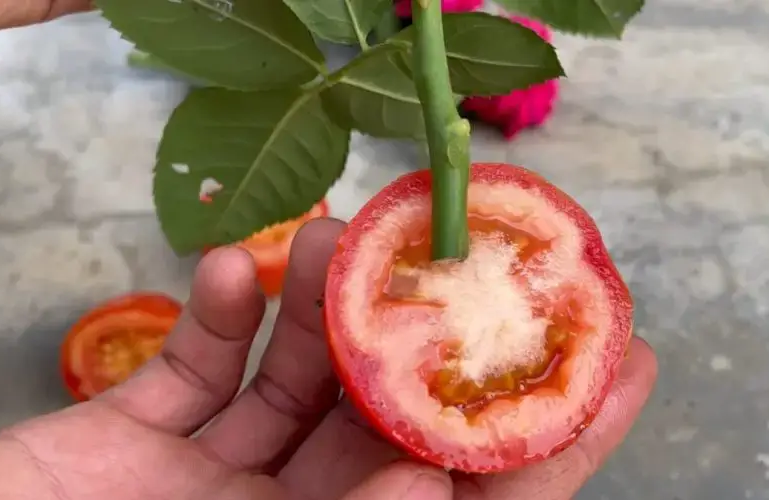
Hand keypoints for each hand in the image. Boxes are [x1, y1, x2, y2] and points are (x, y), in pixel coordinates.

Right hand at [0, 219, 656, 498]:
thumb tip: (438, 492)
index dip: (560, 441)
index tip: (632, 362)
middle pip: (390, 420)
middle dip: (428, 332)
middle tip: (467, 248)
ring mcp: (211, 482)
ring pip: (301, 375)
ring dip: (322, 302)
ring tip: (332, 235)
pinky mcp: (137, 436)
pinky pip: (196, 365)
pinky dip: (218, 313)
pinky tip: (225, 272)